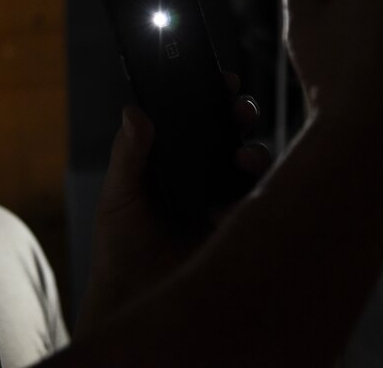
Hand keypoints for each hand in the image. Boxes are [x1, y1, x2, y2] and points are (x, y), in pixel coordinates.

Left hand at [75, 84, 265, 336]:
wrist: (134, 302)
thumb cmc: (120, 250)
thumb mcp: (119, 196)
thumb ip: (128, 155)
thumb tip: (133, 112)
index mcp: (174, 161)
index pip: (196, 120)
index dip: (210, 96)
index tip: (219, 79)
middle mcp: (204, 176)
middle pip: (231, 134)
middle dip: (239, 115)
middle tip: (238, 108)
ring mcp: (227, 202)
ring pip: (253, 164)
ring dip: (255, 152)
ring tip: (244, 157)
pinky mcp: (242, 230)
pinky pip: (263, 204)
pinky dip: (261, 193)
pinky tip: (246, 194)